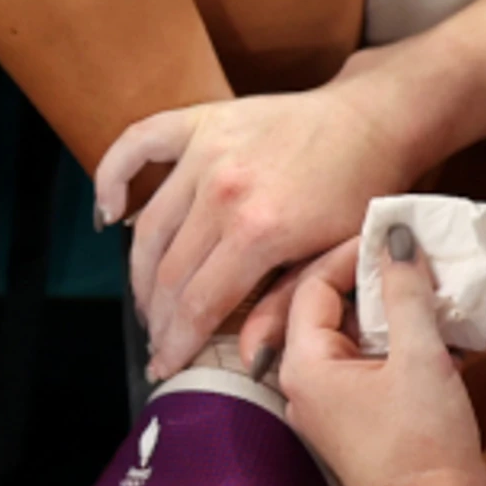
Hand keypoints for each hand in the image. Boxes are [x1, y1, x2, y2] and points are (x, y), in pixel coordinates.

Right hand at [95, 83, 427, 381]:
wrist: (376, 119)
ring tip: (147, 300)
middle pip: (168, 271)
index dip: (176, 343)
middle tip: (158, 340)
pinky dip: (112, 176)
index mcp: (259, 230)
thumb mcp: (337, 259)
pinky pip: (137, 144)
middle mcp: (222, 191)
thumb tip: (250, 358)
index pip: (197, 303)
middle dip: (158, 317)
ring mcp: (205, 151)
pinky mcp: (200, 121)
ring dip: (140, 271)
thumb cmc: (364, 191)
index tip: (164, 366)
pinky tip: (109, 213)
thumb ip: (287, 307)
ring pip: (148, 225)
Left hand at [273, 231, 485, 485]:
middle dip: (374, 281)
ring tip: (433, 288)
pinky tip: (435, 331)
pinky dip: (396, 343)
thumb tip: (397, 235)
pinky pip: (366, 365)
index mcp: (303, 365)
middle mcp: (302, 384)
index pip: (312, 284)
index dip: (352, 252)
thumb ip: (406, 291)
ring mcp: (326, 408)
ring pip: (352, 338)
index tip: (394, 233)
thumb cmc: (425, 443)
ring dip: (391, 312)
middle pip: (328, 309)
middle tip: (417, 256)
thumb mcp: (420, 356)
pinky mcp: (354, 424)